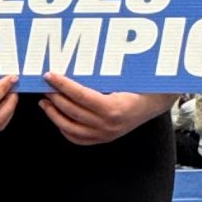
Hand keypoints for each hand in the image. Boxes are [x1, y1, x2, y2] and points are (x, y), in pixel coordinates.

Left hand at [40, 75, 173, 146]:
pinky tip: (57, 116)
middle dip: (54, 97)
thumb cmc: (141, 85)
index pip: (80, 95)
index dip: (62, 84)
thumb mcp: (125, 77)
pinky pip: (77, 139)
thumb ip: (101, 75)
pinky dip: (63, 128)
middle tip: (44, 85)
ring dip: (53, 114)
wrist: (156, 102)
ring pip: (70, 128)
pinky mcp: (103, 139)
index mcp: (114, 108)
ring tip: (44, 102)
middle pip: (72, 111)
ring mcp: (105, 135)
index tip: (49, 75)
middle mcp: (108, 125)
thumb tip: (74, 63)